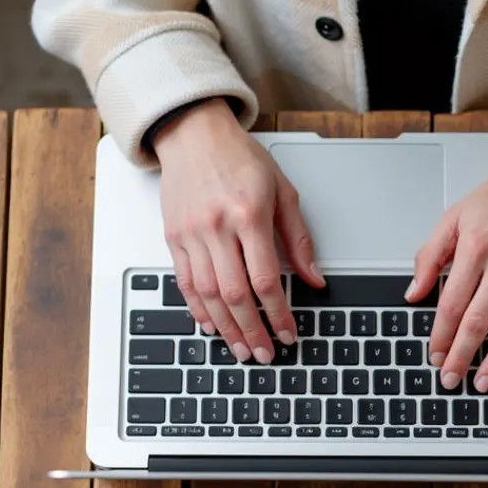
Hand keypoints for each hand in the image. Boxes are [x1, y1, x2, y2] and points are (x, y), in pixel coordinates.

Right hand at [153, 98, 323, 363]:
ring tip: (241, 350)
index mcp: (249, 215)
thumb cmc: (239, 158)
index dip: (278, 313)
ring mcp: (191, 234)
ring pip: (208, 295)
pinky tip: (212, 327)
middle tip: (264, 355)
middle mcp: (217, 227)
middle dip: (252, 331)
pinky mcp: (173, 238)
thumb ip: (299, 239)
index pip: (266, 279)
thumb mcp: (282, 191)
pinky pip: (185, 283)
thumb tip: (314, 279)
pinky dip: (198, 310)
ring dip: (226, 329)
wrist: (193, 133)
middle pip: (235, 295)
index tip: (287, 334)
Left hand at [408, 153, 487, 391]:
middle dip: (461, 355)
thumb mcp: (456, 215)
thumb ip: (430, 254)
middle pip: (479, 321)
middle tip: (450, 379)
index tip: (433, 356)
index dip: (440, 335)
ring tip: (484, 383)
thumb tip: (413, 292)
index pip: (452, 303)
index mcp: (476, 248)